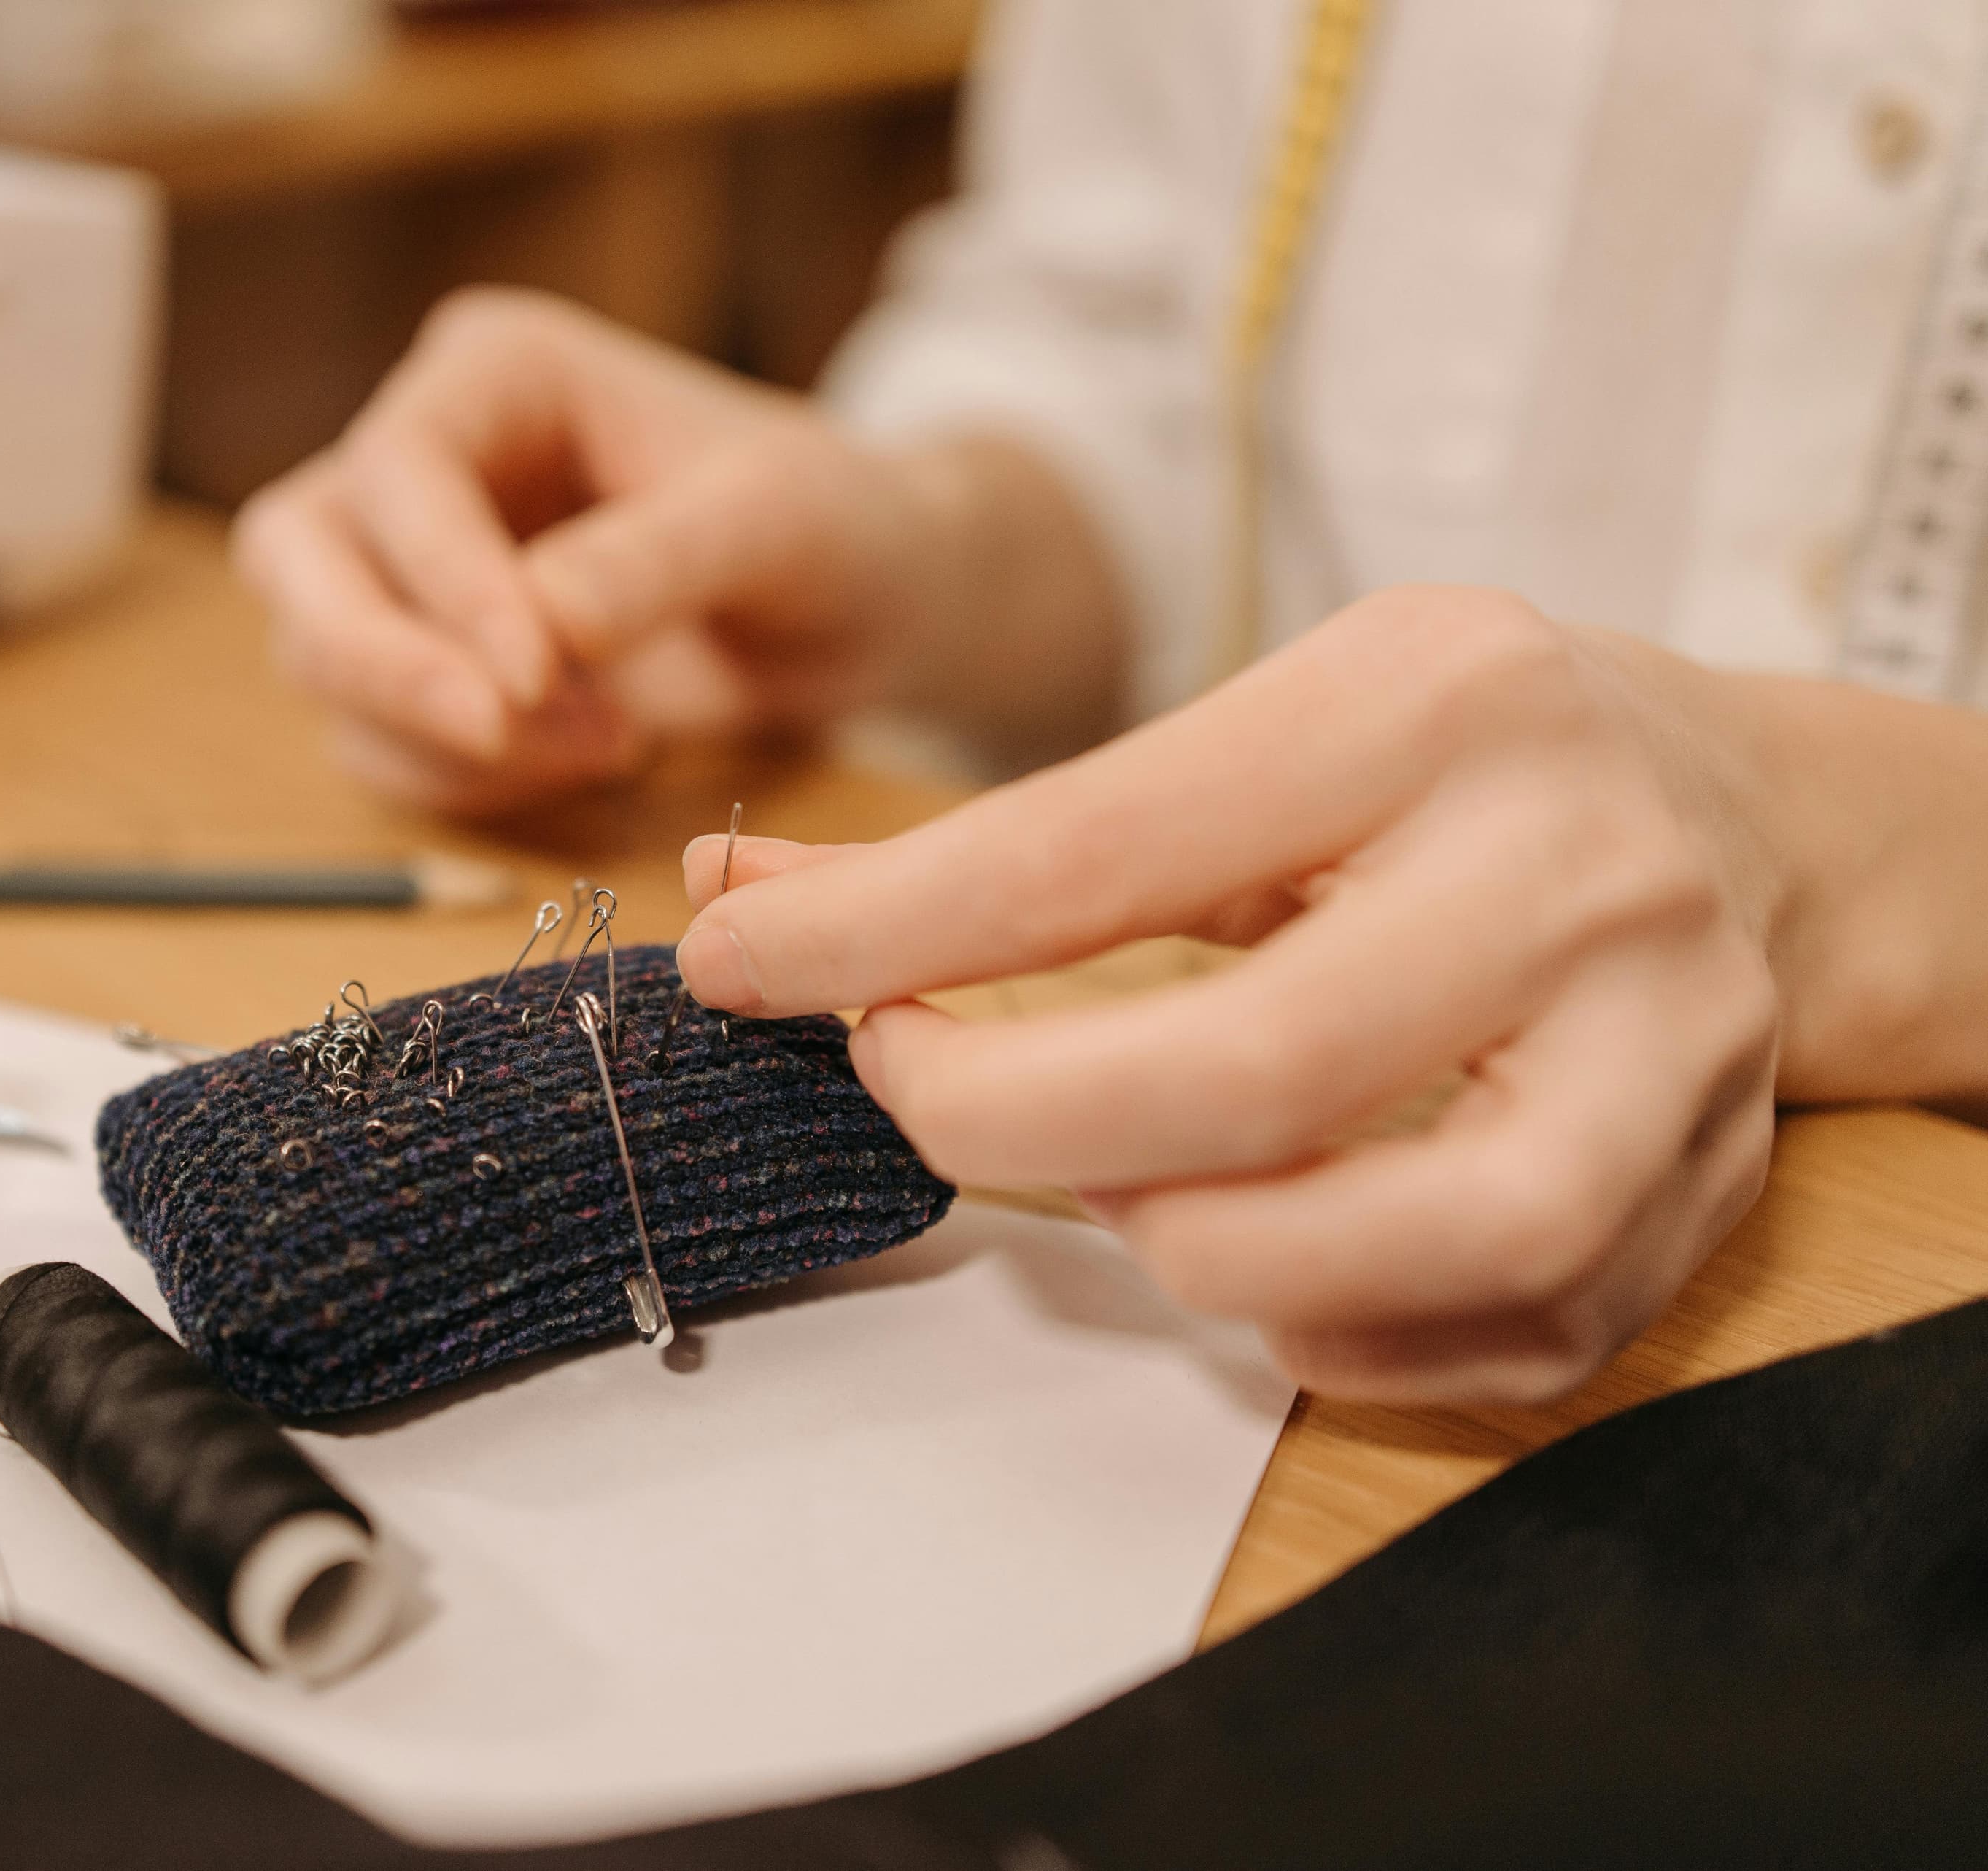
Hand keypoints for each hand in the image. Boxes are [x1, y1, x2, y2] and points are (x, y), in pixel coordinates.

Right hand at [232, 289, 959, 816]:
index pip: (401, 466)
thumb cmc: (828, 525)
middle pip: (300, 554)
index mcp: (497, 370)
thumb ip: (655, 563)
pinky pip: (377, 742)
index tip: (535, 677)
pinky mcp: (425, 667)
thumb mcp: (776, 521)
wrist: (863, 605)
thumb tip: (541, 629)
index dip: (446, 578)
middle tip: (494, 733)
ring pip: (320, 658)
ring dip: (440, 735)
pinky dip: (461, 781)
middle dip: (379, 660)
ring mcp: (409, 566)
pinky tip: (592, 760)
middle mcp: (426, 454)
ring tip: (615, 743)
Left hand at [675, 589, 1793, 1403]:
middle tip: (915, 1097)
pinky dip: (1332, 1328)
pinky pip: (1494, 1333)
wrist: (1752, 818)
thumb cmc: (1441, 774)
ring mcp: (1675, 1041)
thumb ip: (987, 846)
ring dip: (1200, 1247)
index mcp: (1428, 700)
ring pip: (1419, 1236)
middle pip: (1252, 1071)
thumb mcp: (1243, 738)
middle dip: (1014, 1121)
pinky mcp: (1712, 1190)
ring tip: (1122, 1186)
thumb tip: (738, 905)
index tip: (738, 973)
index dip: (879, 941)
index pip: (1093, 851)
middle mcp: (1575, 863)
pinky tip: (1269, 1259)